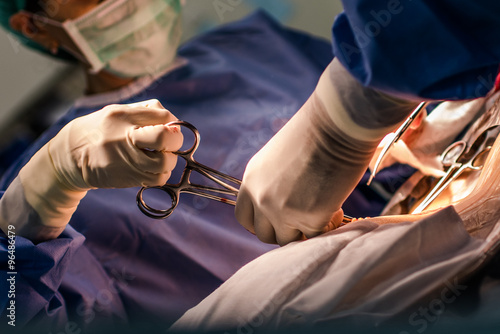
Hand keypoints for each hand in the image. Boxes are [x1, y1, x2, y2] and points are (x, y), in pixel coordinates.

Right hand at [19, 99, 182, 229]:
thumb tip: (173, 122)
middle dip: (175, 141)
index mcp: (123, 115)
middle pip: (164, 139)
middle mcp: (124, 137)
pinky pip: (157, 179)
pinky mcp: (127, 178)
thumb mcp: (117, 111)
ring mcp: (126, 160)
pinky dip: (162, 174)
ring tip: (161, 156)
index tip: (170, 128)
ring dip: (169, 160)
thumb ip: (145, 111)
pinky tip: (154, 168)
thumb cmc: (100, 130)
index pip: (163, 117)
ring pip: (164, 163)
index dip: (173, 123)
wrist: (70, 157)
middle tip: (171, 143)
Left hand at [235, 60, 418, 244]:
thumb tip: (285, 205)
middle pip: (263, 234)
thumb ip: (273, 183)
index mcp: (251, 180)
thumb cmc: (314, 133)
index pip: (243, 217)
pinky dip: (326, 226)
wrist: (336, 124)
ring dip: (303, 230)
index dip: (261, 222)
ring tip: (321, 211)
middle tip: (302, 216)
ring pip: (287, 240)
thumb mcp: (278, 158)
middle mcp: (261, 198)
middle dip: (283, 229)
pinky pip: (314, 236)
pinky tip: (336, 208)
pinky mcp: (308, 218)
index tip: (277, 219)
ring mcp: (282, 211)